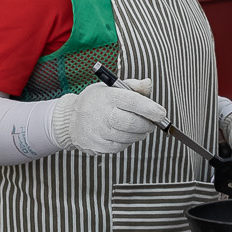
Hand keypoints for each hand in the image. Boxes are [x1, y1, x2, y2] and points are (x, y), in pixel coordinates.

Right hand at [51, 77, 165, 155]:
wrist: (70, 121)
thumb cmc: (96, 102)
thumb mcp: (110, 87)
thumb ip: (132, 86)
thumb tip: (148, 84)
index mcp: (106, 96)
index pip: (132, 101)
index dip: (150, 108)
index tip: (161, 113)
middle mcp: (101, 114)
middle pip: (132, 123)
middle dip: (147, 124)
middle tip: (152, 123)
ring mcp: (98, 132)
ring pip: (129, 137)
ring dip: (140, 134)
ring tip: (140, 128)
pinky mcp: (98, 146)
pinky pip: (121, 146)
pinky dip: (128, 141)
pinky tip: (125, 134)